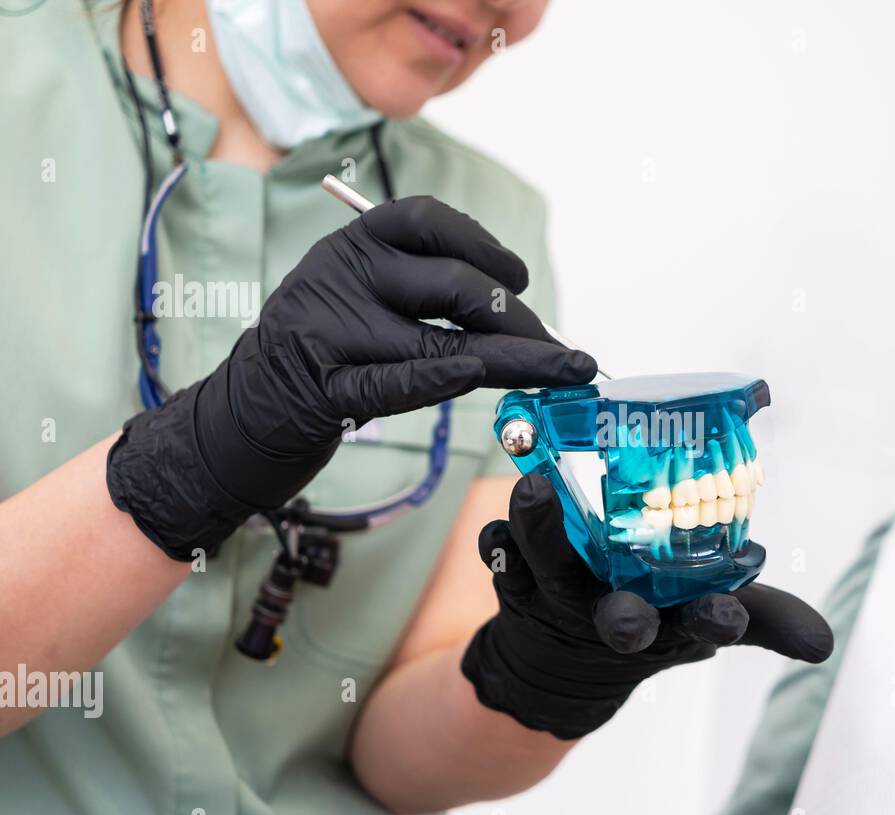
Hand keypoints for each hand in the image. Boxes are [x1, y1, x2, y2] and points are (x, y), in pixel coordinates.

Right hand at [108, 197, 595, 559]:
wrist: (240, 417)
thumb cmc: (321, 357)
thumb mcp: (359, 302)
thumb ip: (420, 290)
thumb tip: (517, 312)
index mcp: (349, 247)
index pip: (426, 220)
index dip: (483, 246)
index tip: (519, 279)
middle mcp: (338, 279)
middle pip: (449, 285)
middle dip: (515, 320)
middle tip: (558, 351)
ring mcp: (327, 334)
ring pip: (437, 341)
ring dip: (510, 360)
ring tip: (558, 372)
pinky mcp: (323, 391)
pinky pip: (395, 382)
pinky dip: (439, 378)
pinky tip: (478, 377)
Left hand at [461, 475, 833, 738]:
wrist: (558, 659)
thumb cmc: (650, 617)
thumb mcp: (710, 620)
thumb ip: (767, 620)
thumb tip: (824, 642)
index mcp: (674, 624)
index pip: (707, 625)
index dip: (718, 621)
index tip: (724, 616)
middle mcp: (617, 619)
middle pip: (623, 621)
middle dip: (624, 618)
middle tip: (623, 616)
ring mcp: (562, 601)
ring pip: (550, 571)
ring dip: (541, 535)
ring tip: (535, 491)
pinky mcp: (516, 580)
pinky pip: (502, 558)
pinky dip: (499, 538)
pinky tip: (497, 517)